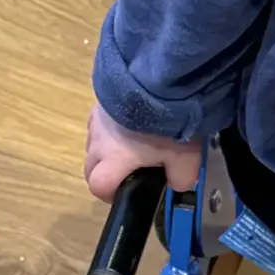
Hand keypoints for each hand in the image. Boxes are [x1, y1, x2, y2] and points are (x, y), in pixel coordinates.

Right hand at [84, 103, 201, 202]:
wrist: (156, 80)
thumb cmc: (166, 125)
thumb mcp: (185, 157)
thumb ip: (181, 177)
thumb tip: (177, 184)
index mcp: (114, 160)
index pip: (98, 187)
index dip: (110, 194)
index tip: (126, 192)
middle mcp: (98, 142)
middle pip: (90, 168)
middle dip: (105, 174)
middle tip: (128, 171)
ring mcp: (95, 121)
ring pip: (92, 145)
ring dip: (106, 150)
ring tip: (132, 143)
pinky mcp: (99, 102)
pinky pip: (98, 124)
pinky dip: (109, 129)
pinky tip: (129, 122)